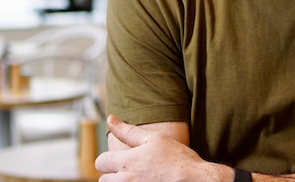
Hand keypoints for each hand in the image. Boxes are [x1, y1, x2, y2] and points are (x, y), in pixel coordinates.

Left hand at [95, 115, 228, 180]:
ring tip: (140, 178)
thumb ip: (128, 131)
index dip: (109, 159)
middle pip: (104, 179)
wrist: (194, 180)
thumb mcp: (154, 139)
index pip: (100, 162)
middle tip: (134, 170)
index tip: (123, 159)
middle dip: (114, 174)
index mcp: (125, 162)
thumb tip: (111, 119)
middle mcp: (124, 180)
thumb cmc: (177, 158)